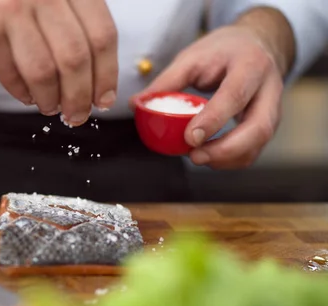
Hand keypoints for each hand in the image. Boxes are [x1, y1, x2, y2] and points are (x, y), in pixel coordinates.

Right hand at [0, 0, 118, 125]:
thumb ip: (70, 21)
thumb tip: (94, 78)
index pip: (101, 36)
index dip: (106, 74)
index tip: (103, 98)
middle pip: (76, 59)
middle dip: (79, 96)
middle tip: (77, 114)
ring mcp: (11, 10)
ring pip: (45, 73)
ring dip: (50, 99)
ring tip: (50, 106)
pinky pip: (12, 76)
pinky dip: (23, 93)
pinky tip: (26, 94)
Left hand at [131, 7, 294, 168]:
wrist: (256, 44)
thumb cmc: (222, 51)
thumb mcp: (192, 58)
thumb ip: (166, 82)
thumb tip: (135, 103)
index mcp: (250, 65)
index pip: (235, 95)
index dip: (213, 120)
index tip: (189, 138)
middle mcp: (269, 88)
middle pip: (259, 127)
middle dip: (226, 150)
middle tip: (195, 157)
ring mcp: (273, 108)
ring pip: (259, 143)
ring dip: (227, 158)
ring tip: (197, 157)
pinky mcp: (268, 124)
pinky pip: (254, 149)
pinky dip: (231, 159)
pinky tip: (209, 157)